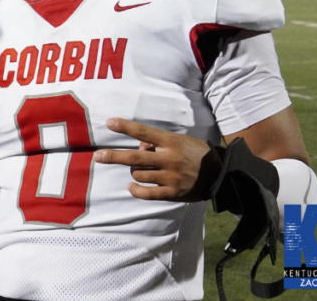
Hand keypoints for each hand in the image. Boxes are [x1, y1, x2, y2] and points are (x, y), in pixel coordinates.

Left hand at [92, 118, 220, 201]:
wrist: (219, 174)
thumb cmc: (195, 153)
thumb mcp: (179, 140)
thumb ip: (158, 141)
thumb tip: (139, 145)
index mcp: (170, 142)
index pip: (143, 132)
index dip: (125, 127)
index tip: (109, 123)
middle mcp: (168, 159)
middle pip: (134, 157)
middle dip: (113, 156)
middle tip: (98, 156)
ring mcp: (169, 177)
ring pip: (138, 174)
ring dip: (134, 172)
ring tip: (142, 169)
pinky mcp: (172, 193)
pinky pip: (146, 193)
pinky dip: (136, 190)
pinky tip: (131, 186)